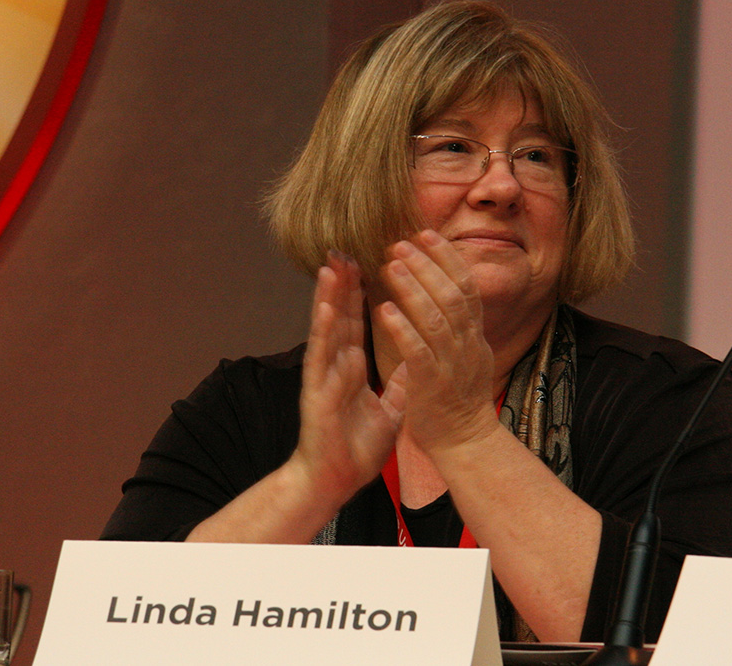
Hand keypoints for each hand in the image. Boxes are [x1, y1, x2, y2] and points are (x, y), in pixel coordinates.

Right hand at [292, 252, 404, 500]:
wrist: (333, 482)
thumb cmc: (355, 449)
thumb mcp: (389, 413)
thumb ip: (399, 387)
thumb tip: (415, 363)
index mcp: (351, 370)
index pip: (358, 324)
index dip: (361, 294)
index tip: (366, 263)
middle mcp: (335, 367)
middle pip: (341, 317)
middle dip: (343, 284)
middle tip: (344, 249)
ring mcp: (324, 378)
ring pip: (328, 330)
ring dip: (330, 297)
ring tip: (332, 267)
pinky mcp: (316, 394)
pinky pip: (323, 358)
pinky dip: (325, 333)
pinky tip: (328, 309)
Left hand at [374, 230, 499, 456]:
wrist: (465, 444)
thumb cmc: (459, 399)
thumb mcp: (467, 354)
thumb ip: (458, 324)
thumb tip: (448, 289)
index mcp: (474, 336)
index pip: (467, 287)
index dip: (447, 258)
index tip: (426, 233)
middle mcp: (467, 346)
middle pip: (453, 295)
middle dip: (427, 265)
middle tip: (400, 242)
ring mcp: (451, 366)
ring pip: (437, 318)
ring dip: (413, 289)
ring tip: (389, 265)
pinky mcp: (432, 387)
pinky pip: (418, 353)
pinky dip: (402, 329)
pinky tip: (384, 310)